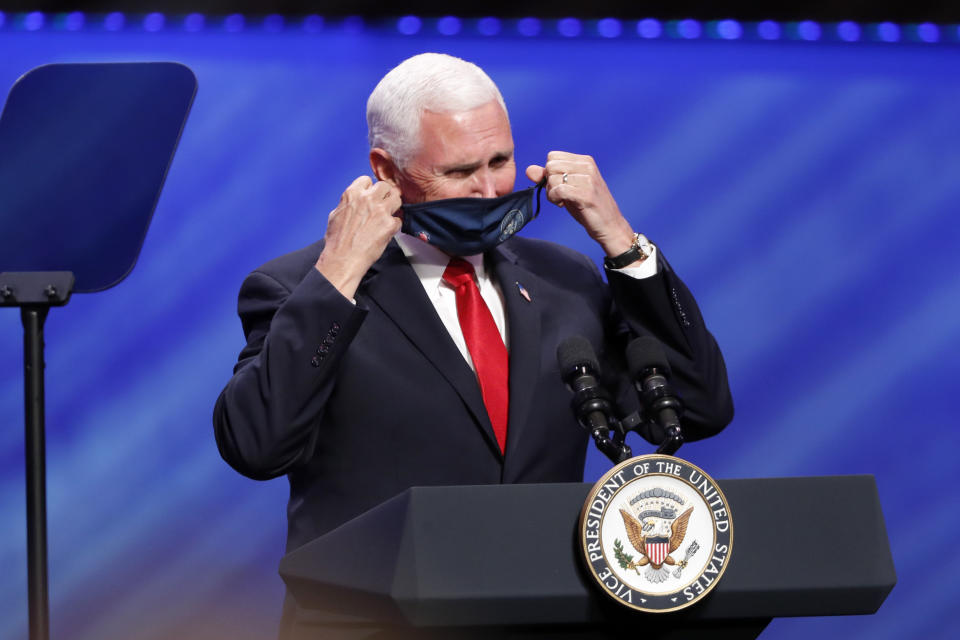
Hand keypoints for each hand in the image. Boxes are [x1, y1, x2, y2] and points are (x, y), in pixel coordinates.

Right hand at [315, 176, 401, 297]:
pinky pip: (398, 220)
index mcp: (352, 194)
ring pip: (396, 198)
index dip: (370, 188)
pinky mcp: (389, 224)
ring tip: (387, 215)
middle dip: (385, 194)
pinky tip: (386, 232)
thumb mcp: (336, 215)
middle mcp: (367, 199)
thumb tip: (353, 202)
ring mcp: (380, 211)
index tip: (371, 195)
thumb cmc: (337, 241)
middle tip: (383, 204)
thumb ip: (348, 203)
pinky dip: (394, 226)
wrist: (343, 259)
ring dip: (393, 206)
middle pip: (385, 186)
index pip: (367, 180)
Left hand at [526, 152, 635, 256]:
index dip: (550, 173)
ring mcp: (588, 179)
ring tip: (563, 201)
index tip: (559, 186)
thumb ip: (547, 178)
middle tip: (559, 196)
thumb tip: (529, 170)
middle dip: (549, 182)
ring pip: (553, 178)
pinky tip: (563, 205)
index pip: (552, 157)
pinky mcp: (586, 194)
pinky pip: (558, 190)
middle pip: (550, 165)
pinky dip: (555, 199)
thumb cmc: (587, 207)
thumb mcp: (566, 189)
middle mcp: (587, 166)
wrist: (610, 226)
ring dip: (552, 193)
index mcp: (584, 161)